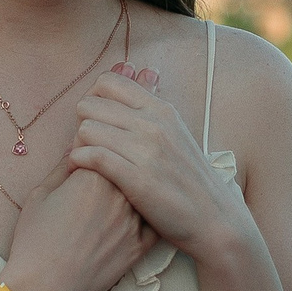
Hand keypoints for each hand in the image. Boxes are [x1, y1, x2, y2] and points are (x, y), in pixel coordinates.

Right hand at [1, 159, 153, 290]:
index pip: (102, 147)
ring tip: (109, 202)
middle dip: (112, 168)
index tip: (83, 153)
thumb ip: (63, 166)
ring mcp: (134, 221)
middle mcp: (121, 193)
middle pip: (124, 168)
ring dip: (130, 190)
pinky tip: (130, 218)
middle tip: (95, 179)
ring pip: (140, 193)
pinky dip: (145, 217)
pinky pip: (151, 223)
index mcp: (95, 175)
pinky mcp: (140, 246)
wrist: (46, 287)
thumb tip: (77, 149)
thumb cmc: (36, 239)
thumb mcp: (41, 194)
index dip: (90, 147)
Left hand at [67, 67, 249, 262]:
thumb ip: (153, 108)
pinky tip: (81, 172)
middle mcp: (153, 124)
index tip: (96, 121)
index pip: (108, 82)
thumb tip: (143, 73)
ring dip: (78, 145)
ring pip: (87, 130)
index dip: (93, 100)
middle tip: (86, 145)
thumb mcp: (176, 132)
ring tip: (83, 161)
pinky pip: (93, 157)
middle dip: (81, 124)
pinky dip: (78, 163)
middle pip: (90, 105)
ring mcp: (146, 151)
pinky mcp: (137, 179)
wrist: (213, 217)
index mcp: (161, 109)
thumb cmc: (190, 179)